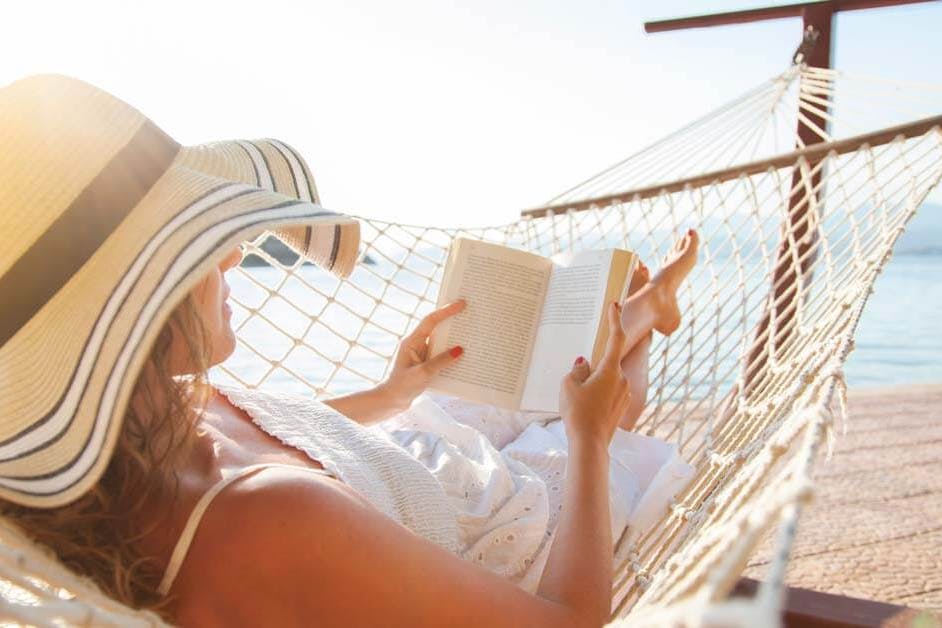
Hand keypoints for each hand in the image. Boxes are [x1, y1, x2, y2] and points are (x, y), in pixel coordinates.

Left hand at [380, 299, 466, 410]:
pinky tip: (464, 356)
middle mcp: (416, 344)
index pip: (431, 321)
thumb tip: (460, 350)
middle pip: (437, 327)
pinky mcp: (426, 363)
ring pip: (441, 341)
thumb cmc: (402, 387)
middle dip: (452, 320)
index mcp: (412, 341)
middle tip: (470, 313)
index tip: (461, 304)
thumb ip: (441, 361)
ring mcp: (421, 354)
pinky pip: (441, 354)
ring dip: (454, 338)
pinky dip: (451, 353)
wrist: (391, 402)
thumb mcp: (423, 374)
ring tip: (471, 333)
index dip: (446, 311)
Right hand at [558, 301, 630, 446]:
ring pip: (605, 380)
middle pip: (605, 363)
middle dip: (590, 367)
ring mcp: (623, 395)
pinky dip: (595, 395)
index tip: (614, 305)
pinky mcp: (620, 408)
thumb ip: (577, 369)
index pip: (616, 338)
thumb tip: (584, 364)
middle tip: (575, 381)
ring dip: (592, 383)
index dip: (614, 320)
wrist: (590, 445)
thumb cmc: (578, 413)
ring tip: (575, 399)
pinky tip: (583, 407)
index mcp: (610, 370)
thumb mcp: (569, 386)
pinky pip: (607, 393)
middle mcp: (622, 380)